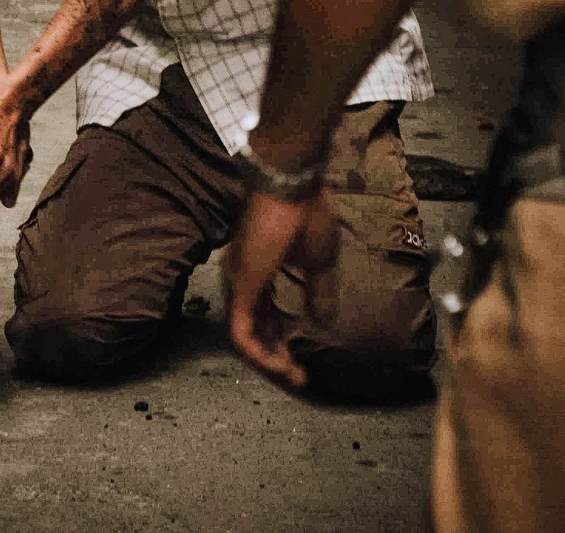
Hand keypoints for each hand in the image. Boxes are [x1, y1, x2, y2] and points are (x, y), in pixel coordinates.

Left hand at [224, 189, 312, 389]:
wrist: (293, 187)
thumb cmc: (307, 214)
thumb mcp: (321, 261)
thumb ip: (319, 293)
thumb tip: (324, 322)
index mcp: (262, 272)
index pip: (265, 315)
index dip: (282, 341)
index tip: (303, 362)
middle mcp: (244, 279)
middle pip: (254, 330)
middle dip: (275, 357)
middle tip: (296, 377)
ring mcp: (239, 283)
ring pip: (244, 336)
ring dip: (268, 361)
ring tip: (292, 376)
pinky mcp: (240, 287)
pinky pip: (240, 332)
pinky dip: (258, 354)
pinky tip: (279, 366)